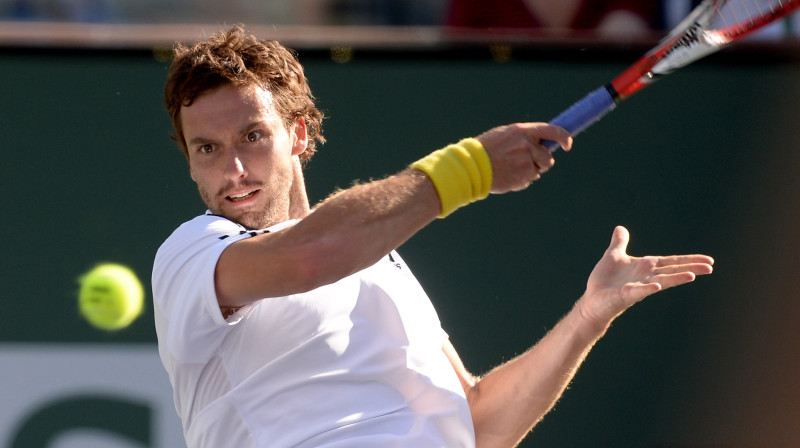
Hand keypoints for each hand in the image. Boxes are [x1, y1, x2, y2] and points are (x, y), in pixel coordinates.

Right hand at [475, 123, 571, 192]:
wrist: (471, 166)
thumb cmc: (485, 149)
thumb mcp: (504, 135)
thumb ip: (523, 137)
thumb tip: (541, 144)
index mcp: (522, 131)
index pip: (553, 131)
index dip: (564, 137)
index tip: (567, 144)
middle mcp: (526, 145)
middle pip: (547, 157)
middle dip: (541, 162)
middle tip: (525, 162)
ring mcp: (525, 162)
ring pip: (538, 171)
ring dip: (529, 172)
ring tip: (510, 169)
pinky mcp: (522, 177)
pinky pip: (528, 181)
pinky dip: (520, 180)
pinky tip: (506, 176)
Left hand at [578, 226, 713, 328]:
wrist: (591, 300)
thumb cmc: (604, 281)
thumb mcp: (613, 256)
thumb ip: (619, 243)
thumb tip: (620, 228)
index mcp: (645, 266)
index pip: (671, 261)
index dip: (688, 259)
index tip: (708, 259)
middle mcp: (646, 276)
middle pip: (672, 270)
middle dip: (690, 267)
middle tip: (711, 267)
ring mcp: (637, 286)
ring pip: (661, 281)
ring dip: (675, 278)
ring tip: (692, 275)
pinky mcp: (626, 295)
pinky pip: (639, 291)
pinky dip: (648, 288)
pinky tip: (657, 286)